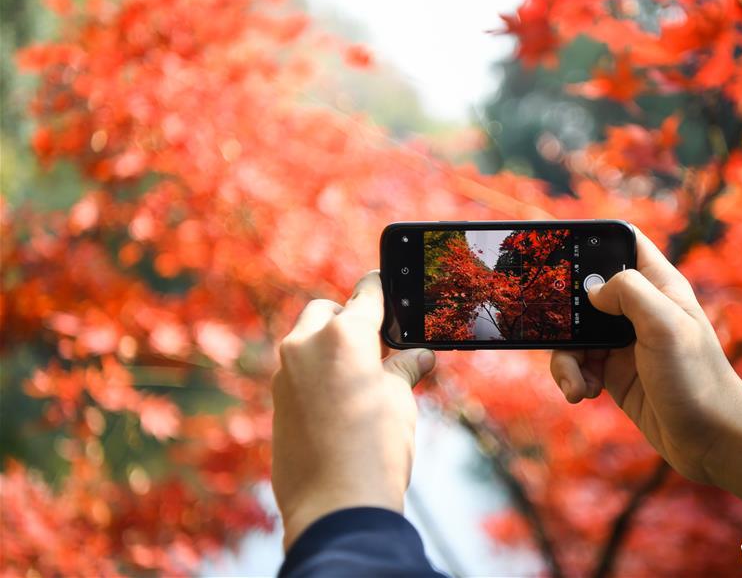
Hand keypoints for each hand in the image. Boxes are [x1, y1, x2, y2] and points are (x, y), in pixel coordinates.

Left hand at [272, 271, 435, 550]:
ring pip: (307, 341)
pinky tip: (338, 400)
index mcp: (345, 335)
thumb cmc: (376, 449)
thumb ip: (403, 369)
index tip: (382, 283)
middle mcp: (307, 344)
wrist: (335, 506)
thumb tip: (418, 356)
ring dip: (329, 347)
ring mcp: (285, 372)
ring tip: (360, 376)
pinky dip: (315, 373)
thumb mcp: (400, 402)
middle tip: (376, 343)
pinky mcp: (275, 400)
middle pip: (326, 311)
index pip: (365, 295)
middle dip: (347, 319)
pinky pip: (297, 370)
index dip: (379, 288)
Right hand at [550, 227, 741, 537]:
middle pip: (586, 292)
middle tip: (553, 329)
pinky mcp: (613, 373)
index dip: (594, 241)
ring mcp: (624, 342)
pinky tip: (582, 394)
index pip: (624, 244)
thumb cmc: (697, 380)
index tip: (561, 252)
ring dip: (564, 357)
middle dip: (564, 312)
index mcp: (657, 286)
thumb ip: (628, 292)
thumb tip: (591, 289)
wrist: (711, 440)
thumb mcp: (665, 325)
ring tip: (576, 383)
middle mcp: (639, 310)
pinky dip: (572, 378)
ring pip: (575, 333)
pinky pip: (578, 364)